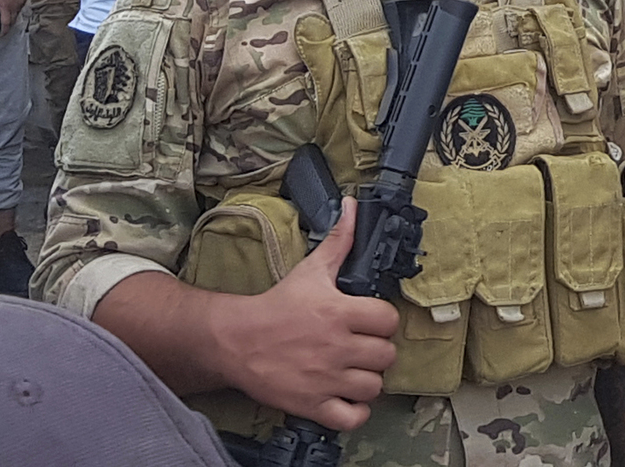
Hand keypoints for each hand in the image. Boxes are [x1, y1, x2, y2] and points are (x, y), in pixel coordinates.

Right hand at [216, 200, 396, 426]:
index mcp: (340, 311)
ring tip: (354, 372)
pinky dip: (355, 412)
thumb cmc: (277, 306)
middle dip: (377, 352)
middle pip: (386, 355)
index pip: (389, 320)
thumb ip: (339, 240)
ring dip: (367, 381)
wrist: (236, 340)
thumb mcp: (311, 270)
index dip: (382, 321)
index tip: (369, 322)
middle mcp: (337, 346)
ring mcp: (326, 379)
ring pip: (374, 387)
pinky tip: (346, 399)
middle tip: (361, 348)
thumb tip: (353, 207)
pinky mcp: (312, 405)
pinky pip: (352, 418)